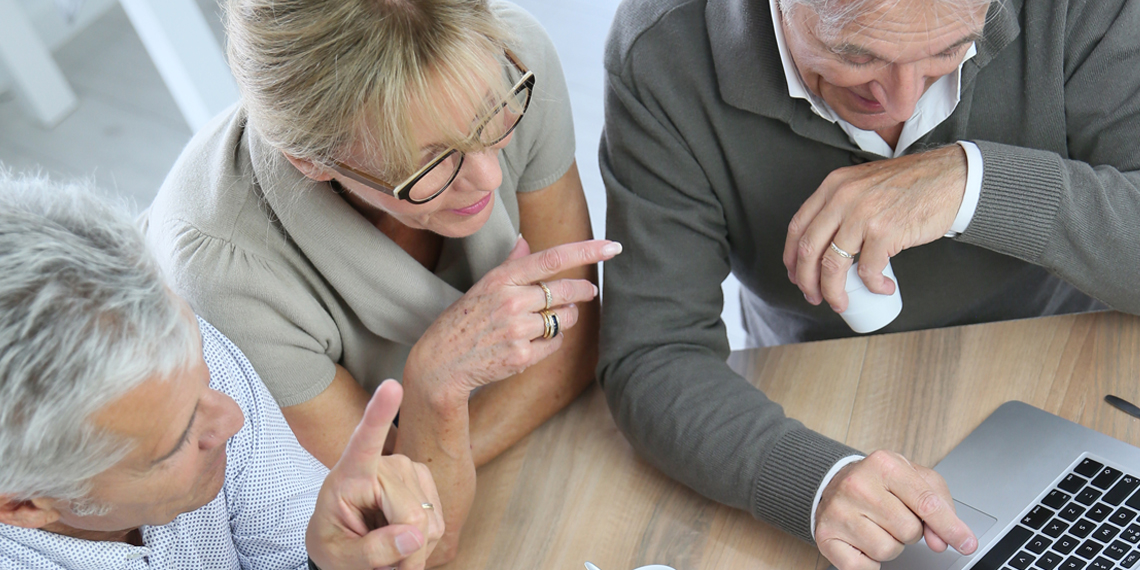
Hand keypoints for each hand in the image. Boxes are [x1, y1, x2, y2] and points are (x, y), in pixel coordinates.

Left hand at [306, 380, 444, 569]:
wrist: (345, 540)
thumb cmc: (333, 541)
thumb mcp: (337, 556)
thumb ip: (371, 551)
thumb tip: (415, 536)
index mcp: (349, 473)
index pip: (363, 442)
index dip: (379, 415)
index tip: (391, 386)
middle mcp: (384, 464)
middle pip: (411, 514)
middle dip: (403, 553)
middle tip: (384, 567)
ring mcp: (408, 469)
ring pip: (429, 522)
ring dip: (414, 549)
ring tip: (388, 547)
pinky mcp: (425, 480)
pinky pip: (438, 522)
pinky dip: (424, 542)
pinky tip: (404, 538)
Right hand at [404, 236, 619, 404]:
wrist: (441, 362)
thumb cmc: (464, 321)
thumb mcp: (482, 286)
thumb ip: (509, 263)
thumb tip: (525, 239)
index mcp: (502, 278)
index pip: (552, 258)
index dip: (586, 251)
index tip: (611, 247)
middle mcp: (511, 301)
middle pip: (566, 291)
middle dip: (583, 291)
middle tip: (589, 291)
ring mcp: (517, 330)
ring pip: (565, 319)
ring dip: (565, 318)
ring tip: (546, 320)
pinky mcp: (521, 356)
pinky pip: (555, 343)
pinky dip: (551, 341)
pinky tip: (533, 342)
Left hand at [783, 146, 966, 312]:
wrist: (950, 178)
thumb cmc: (911, 184)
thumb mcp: (863, 184)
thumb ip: (841, 204)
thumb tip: (826, 243)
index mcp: (833, 186)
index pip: (797, 227)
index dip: (791, 257)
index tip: (795, 274)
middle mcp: (843, 198)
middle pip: (808, 249)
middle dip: (807, 281)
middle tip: (813, 295)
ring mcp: (863, 215)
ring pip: (833, 265)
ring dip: (833, 292)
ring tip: (841, 302)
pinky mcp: (885, 231)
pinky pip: (868, 270)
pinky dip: (872, 286)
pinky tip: (881, 288)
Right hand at [815, 450, 977, 569]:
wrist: (833, 482)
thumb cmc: (879, 483)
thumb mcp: (914, 479)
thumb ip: (939, 506)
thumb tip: (942, 541)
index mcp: (884, 465)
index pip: (926, 503)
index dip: (951, 527)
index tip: (966, 543)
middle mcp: (857, 485)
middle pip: (909, 530)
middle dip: (910, 530)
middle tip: (894, 516)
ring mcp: (839, 511)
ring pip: (887, 550)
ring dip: (890, 545)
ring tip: (878, 526)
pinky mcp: (826, 535)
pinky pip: (864, 567)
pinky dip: (870, 562)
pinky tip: (863, 541)